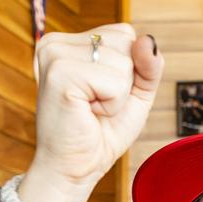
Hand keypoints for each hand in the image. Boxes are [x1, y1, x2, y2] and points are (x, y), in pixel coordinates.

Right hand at [18, 24, 163, 201]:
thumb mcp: (136, 92)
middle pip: (126, 42)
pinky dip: (113, 104)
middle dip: (125, 81)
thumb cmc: (102, 131)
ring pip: (124, 61)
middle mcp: (56, 42)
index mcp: (69, 42)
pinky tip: (89, 112)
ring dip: (119, 95)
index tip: (104, 92)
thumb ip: (148, 64)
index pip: (125, 33)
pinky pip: (116, 82)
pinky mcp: (60, 74)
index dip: (130, 69)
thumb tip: (147, 40)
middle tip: (97, 104)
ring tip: (92, 109)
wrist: (76, 168)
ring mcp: (54, 54)